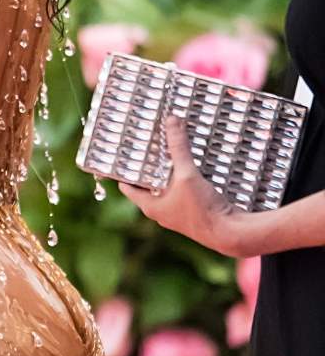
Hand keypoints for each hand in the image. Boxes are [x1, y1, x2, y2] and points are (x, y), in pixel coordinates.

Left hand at [117, 116, 241, 254]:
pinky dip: (182, 181)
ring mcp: (177, 214)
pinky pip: (182, 193)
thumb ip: (178, 148)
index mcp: (150, 206)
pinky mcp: (194, 214)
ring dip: (166, 173)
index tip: (123, 152)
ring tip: (167, 152)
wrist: (232, 234)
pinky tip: (189, 168)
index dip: (123, 169)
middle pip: (147, 185)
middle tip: (146, 146)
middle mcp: (160, 212)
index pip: (127, 185)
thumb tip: (171, 120)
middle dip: (148, 167)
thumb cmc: (203, 209)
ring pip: (166, 189)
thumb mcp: (187, 175)